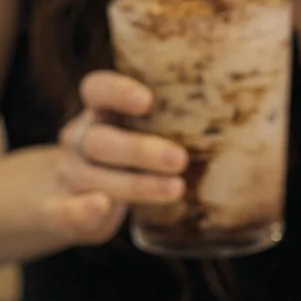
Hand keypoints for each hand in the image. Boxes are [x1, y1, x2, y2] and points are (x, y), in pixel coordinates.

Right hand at [41, 70, 189, 247]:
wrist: (62, 202)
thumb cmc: (122, 166)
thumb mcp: (137, 139)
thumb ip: (173, 130)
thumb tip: (242, 131)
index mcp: (99, 114)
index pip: (97, 89)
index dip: (119, 91)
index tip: (147, 101)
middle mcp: (79, 140)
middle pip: (100, 138)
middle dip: (140, 150)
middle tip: (179, 160)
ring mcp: (69, 175)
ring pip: (92, 175)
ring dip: (134, 183)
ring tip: (174, 189)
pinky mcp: (59, 211)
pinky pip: (63, 209)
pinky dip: (81, 209)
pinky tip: (100, 206)